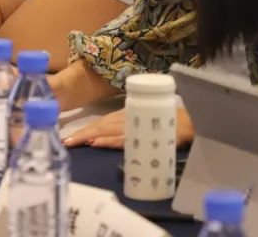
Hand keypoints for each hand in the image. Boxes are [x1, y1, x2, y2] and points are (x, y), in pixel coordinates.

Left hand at [62, 107, 193, 149]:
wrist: (192, 122)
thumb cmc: (168, 123)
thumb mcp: (144, 124)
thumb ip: (128, 129)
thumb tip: (105, 139)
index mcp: (127, 114)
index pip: (101, 122)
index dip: (85, 129)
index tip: (69, 138)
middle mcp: (128, 117)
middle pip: (101, 125)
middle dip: (82, 133)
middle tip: (66, 142)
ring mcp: (136, 124)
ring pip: (108, 130)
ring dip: (90, 135)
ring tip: (75, 142)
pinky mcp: (145, 134)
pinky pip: (124, 138)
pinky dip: (109, 140)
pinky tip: (96, 143)